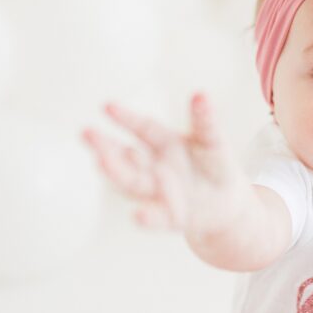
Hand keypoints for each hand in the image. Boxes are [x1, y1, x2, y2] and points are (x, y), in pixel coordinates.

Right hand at [82, 92, 249, 234]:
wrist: (226, 202)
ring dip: (117, 174)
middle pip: (126, 157)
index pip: (142, 128)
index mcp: (163, 143)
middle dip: (106, 146)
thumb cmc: (215, 164)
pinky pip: (157, 218)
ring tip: (101, 161)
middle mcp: (154, 167)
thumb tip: (201, 94)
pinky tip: (138, 216)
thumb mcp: (213, 140)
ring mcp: (158, 192)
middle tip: (86, 133)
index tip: (107, 106)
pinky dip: (148, 218)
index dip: (126, 118)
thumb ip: (206, 121)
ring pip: (133, 183)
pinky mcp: (171, 217)